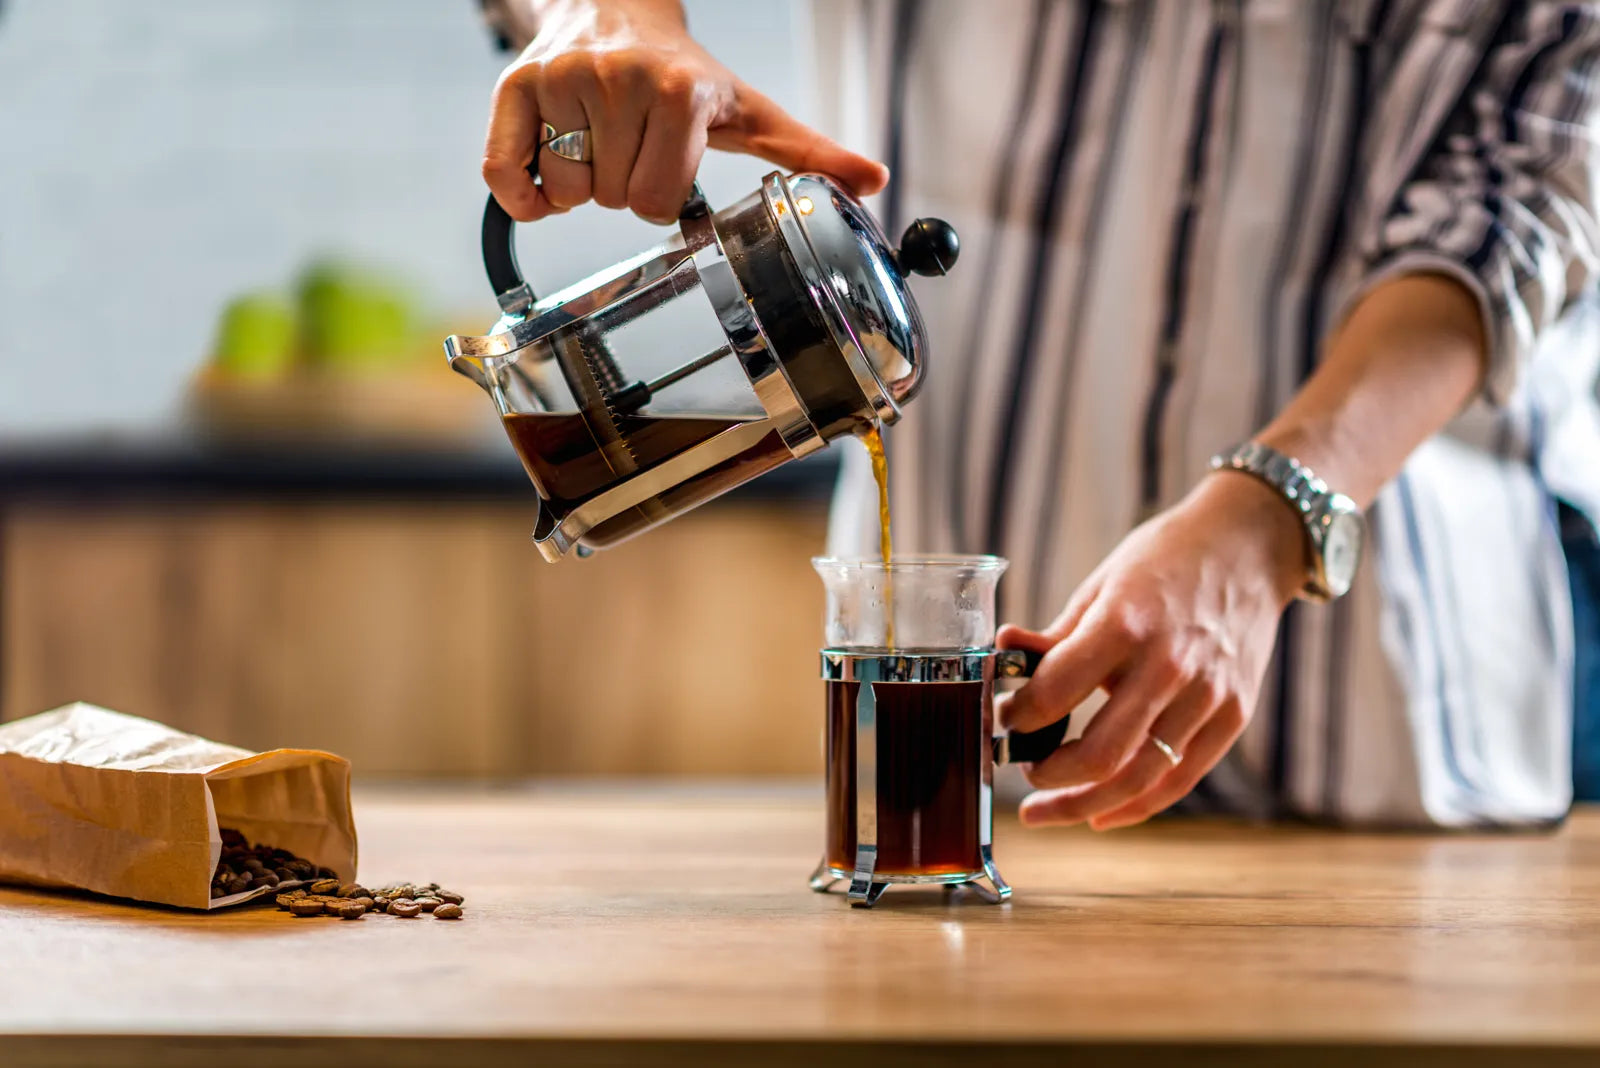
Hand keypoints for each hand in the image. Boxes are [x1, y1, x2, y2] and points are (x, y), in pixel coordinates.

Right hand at [483, 0, 888, 223]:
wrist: (617, 8)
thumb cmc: (686, 75)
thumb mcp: (749, 111)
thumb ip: (808, 152)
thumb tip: (874, 181)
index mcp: (681, 93)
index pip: (656, 203)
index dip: (661, 199)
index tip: (667, 169)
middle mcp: (621, 79)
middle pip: (611, 199)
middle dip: (621, 188)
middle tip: (632, 148)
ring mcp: (564, 79)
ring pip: (564, 191)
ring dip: (578, 186)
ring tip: (597, 142)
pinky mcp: (517, 85)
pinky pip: (503, 173)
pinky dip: (521, 194)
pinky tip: (545, 175)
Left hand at [996, 472, 1307, 829]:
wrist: (1249, 546)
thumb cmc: (1165, 560)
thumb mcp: (1102, 585)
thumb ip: (1056, 635)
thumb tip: (1003, 655)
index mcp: (1126, 624)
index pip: (1056, 692)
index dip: (1017, 716)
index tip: (1002, 719)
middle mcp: (1169, 665)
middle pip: (1099, 754)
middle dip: (1047, 776)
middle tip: (1021, 773)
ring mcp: (1208, 695)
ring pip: (1138, 778)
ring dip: (1082, 804)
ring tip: (1047, 810)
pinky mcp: (1233, 715)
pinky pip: (1179, 779)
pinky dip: (1135, 806)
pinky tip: (1100, 814)